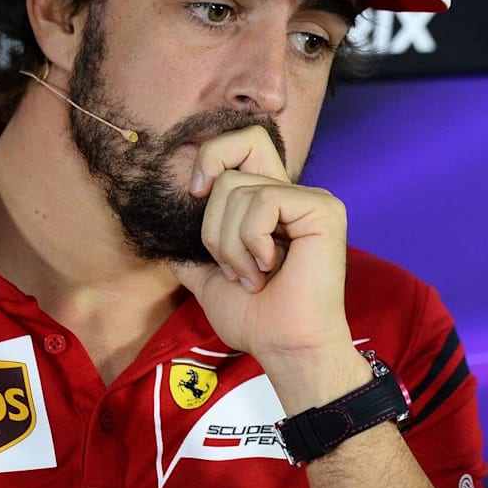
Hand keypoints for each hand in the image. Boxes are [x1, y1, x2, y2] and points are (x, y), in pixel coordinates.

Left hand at [169, 126, 353, 368]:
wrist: (283, 346)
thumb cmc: (256, 318)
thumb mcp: (209, 278)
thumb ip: (190, 251)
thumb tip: (165, 236)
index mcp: (270, 203)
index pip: (243, 141)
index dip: (212, 156)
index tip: (195, 195)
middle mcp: (293, 194)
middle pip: (232, 160)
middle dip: (212, 223)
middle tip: (234, 265)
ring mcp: (311, 200)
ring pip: (237, 188)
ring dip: (230, 244)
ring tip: (254, 276)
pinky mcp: (322, 210)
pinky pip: (262, 202)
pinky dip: (251, 242)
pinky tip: (270, 268)